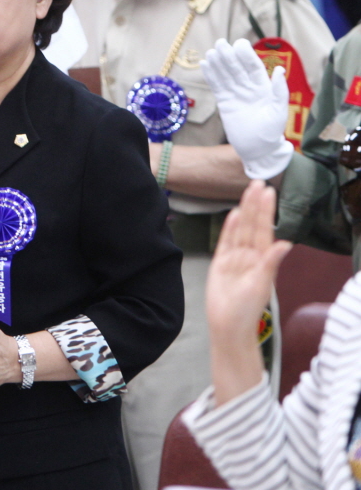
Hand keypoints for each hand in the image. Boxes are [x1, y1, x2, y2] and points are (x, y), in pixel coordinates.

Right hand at [202, 38, 293, 179]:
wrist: (257, 150)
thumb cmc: (272, 133)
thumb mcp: (279, 112)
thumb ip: (279, 91)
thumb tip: (279, 70)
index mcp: (264, 88)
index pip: (253, 67)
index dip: (246, 55)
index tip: (239, 44)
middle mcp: (249, 88)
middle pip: (237, 68)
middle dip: (229, 56)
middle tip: (221, 43)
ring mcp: (236, 94)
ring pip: (225, 75)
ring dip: (218, 63)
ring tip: (211, 51)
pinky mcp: (225, 102)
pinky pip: (216, 86)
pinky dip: (210, 76)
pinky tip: (205, 64)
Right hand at [207, 182, 291, 348]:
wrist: (227, 324)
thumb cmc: (247, 309)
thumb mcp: (261, 285)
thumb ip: (271, 263)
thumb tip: (285, 243)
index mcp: (263, 259)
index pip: (264, 229)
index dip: (266, 211)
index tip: (268, 192)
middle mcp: (250, 255)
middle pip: (252, 225)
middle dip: (255, 204)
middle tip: (258, 182)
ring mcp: (235, 258)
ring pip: (240, 229)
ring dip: (244, 211)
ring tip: (247, 192)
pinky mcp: (220, 263)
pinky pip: (225, 241)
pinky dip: (228, 228)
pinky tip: (232, 214)